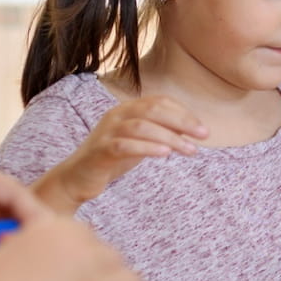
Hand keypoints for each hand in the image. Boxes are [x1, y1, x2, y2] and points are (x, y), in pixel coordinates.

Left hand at [0, 167, 48, 257]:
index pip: (16, 194)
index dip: (32, 213)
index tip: (44, 235)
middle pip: (24, 207)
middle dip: (32, 228)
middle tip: (41, 253)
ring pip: (19, 220)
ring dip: (21, 238)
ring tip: (26, 259)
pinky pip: (7, 231)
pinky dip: (9, 244)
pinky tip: (11, 260)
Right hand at [37, 95, 207, 210]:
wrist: (76, 178)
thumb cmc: (113, 157)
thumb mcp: (141, 141)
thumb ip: (162, 131)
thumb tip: (193, 128)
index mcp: (127, 109)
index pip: (160, 102)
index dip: (184, 113)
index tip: (203, 129)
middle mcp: (116, 115)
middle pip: (153, 109)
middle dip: (182, 121)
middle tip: (203, 136)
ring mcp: (106, 132)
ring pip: (142, 127)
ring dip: (170, 137)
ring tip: (190, 150)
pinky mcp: (100, 151)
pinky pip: (125, 145)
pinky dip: (147, 148)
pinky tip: (165, 155)